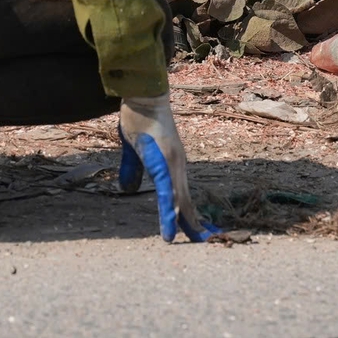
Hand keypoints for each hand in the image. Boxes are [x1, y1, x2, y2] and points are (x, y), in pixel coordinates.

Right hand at [116, 94, 212, 241]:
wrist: (143, 95)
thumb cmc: (139, 119)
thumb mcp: (134, 151)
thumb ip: (132, 170)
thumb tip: (128, 189)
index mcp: (172, 166)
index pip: (183, 196)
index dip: (190, 215)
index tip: (199, 233)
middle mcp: (178, 167)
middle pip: (188, 201)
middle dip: (196, 224)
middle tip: (209, 243)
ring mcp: (173, 164)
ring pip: (181, 200)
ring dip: (188, 222)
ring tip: (197, 241)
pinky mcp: (163, 161)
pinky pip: (167, 190)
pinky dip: (170, 210)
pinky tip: (172, 225)